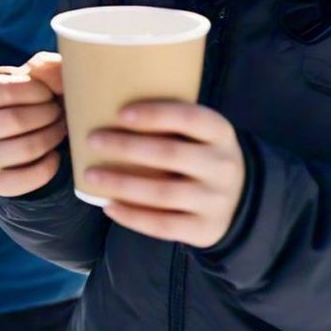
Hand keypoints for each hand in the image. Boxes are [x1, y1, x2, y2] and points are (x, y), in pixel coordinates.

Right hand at [0, 52, 66, 196]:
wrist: (30, 144)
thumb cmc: (39, 103)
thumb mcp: (44, 81)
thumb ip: (45, 67)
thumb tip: (35, 69)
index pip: (1, 90)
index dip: (33, 90)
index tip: (50, 93)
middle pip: (12, 120)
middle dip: (45, 115)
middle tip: (59, 113)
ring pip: (23, 149)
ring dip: (51, 138)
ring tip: (60, 130)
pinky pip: (26, 178)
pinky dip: (48, 166)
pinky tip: (55, 156)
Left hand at [85, 101, 245, 247]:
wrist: (240, 198)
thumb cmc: (198, 151)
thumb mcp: (198, 131)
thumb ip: (168, 119)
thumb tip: (104, 101)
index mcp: (220, 132)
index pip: (190, 118)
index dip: (155, 115)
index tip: (119, 113)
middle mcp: (222, 166)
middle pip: (170, 154)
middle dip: (126, 147)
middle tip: (92, 140)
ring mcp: (216, 201)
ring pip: (163, 193)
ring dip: (121, 184)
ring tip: (90, 175)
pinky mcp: (205, 230)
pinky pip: (164, 225)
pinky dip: (132, 216)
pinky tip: (108, 206)